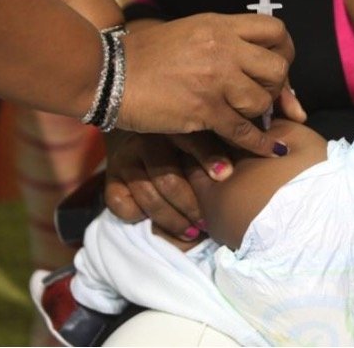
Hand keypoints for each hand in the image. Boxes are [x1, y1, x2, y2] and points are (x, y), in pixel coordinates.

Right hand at [104, 130, 232, 239]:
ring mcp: (126, 160)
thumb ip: (217, 141)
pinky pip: (120, 203)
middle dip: (191, 206)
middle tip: (208, 223)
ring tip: (192, 232)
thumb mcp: (198, 130)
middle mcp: (146, 141)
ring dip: (172, 219)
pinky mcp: (111, 177)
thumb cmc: (179, 134)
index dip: (210, 158)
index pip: (192, 142)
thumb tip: (242, 161)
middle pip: (169, 180)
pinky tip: (155, 221)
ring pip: (148, 197)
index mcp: (172, 126)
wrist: (131, 120)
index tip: (226, 176)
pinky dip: (137, 215)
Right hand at [118, 12, 303, 156]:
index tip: (278, 67)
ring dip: (262, 113)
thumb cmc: (144, 56)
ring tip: (250, 117)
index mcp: (219, 25)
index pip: (275, 30)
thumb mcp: (188, 33)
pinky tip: (273, 150)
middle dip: (278, 86)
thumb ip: (221, 42)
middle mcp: (222, 48)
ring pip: (263, 100)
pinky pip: (245, 131)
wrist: (107, 74)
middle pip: (277, 67)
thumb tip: (253, 60)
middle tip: (267, 97)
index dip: (284, 51)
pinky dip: (262, 144)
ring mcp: (215, 79)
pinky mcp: (204, 110)